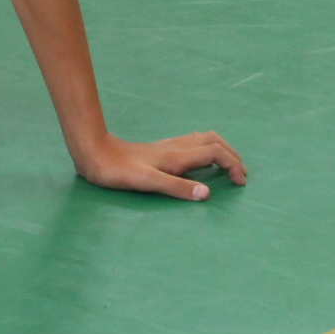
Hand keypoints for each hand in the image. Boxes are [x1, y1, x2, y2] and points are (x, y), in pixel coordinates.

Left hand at [72, 131, 245, 200]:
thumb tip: (207, 194)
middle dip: (232, 156)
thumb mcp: (147, 182)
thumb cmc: (118, 171)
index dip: (233, 165)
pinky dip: (206, 150)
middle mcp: (176, 147)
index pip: (216, 153)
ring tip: (227, 168)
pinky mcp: (160, 149)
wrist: (94, 154)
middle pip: (214, 141)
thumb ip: (177, 187)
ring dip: (220, 151)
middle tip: (240, 175)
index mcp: (177, 156)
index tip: (240, 183)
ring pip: (203, 140)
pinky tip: (200, 162)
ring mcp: (168, 146)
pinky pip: (192, 143)